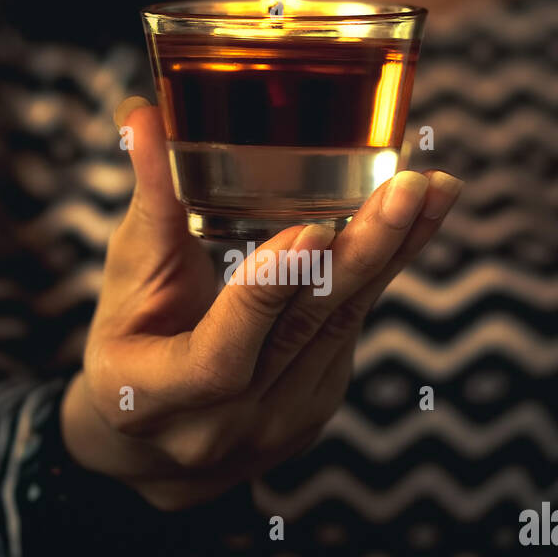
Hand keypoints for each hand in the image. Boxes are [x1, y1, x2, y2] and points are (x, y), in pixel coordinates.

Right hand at [61, 97, 462, 510]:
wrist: (152, 442)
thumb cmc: (130, 340)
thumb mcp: (125, 278)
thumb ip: (148, 202)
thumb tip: (141, 114)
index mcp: (151, 397)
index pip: (219, 356)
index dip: (267, 294)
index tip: (314, 227)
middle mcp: (221, 424)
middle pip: (303, 336)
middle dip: (361, 255)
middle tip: (406, 188)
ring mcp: (278, 424)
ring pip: (342, 330)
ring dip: (393, 255)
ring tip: (432, 188)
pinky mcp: (317, 405)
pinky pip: (354, 331)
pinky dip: (386, 271)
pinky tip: (419, 218)